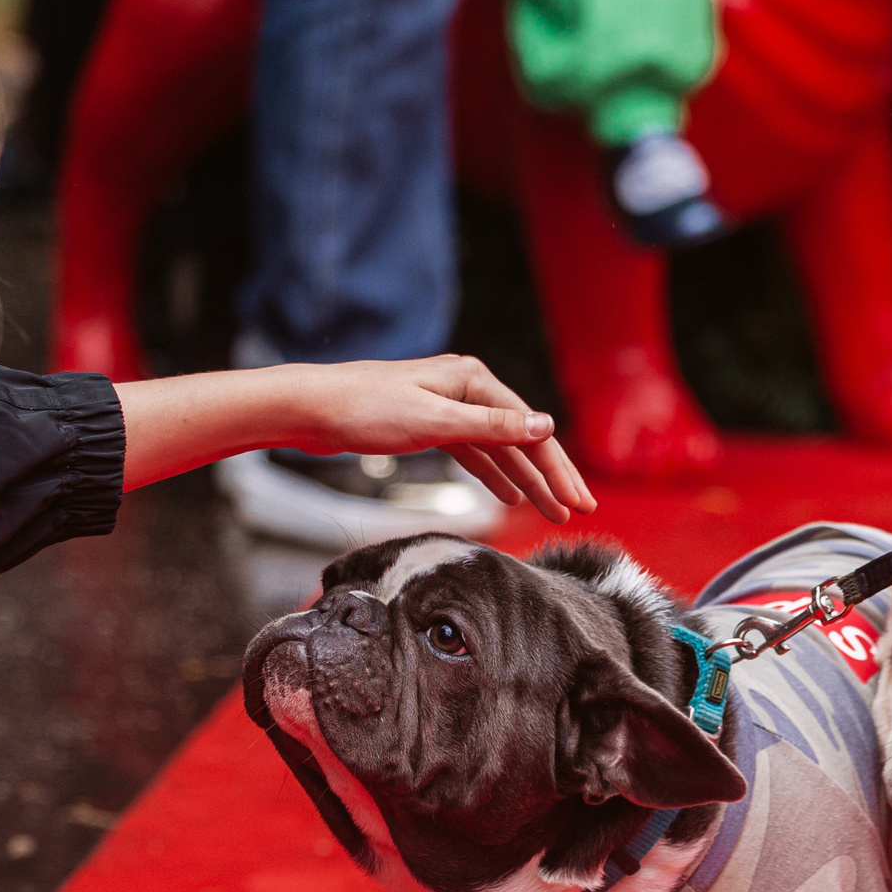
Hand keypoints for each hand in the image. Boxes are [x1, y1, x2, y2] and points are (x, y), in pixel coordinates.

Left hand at [270, 356, 595, 523]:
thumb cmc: (366, 410)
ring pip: (499, 449)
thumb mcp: (434, 421)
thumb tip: (546, 426)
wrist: (311, 409)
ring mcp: (448, 407)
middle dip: (550, 477)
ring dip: (526, 481)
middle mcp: (467, 389)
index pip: (531, 430)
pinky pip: (473, 453)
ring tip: (551, 512)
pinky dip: (493, 475)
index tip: (579, 502)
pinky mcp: (429, 426)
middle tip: (578, 512)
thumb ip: (491, 428)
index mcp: (474, 380)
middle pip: (521, 439)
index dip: (558, 469)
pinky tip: (509, 496)